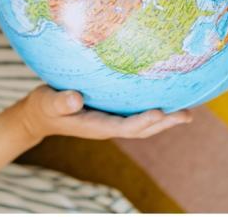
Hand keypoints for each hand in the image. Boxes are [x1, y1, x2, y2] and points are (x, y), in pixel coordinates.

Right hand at [12, 85, 192, 142]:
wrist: (40, 114)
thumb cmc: (43, 107)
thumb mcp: (46, 102)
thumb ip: (60, 102)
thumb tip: (75, 99)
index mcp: (96, 126)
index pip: (125, 126)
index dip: (143, 121)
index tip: (160, 112)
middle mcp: (108, 125)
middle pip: (142, 128)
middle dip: (165, 122)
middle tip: (187, 115)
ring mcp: (110, 120)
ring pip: (142, 123)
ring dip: (164, 119)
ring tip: (187, 112)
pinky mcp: (111, 113)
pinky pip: (136, 113)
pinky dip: (153, 110)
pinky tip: (164, 99)